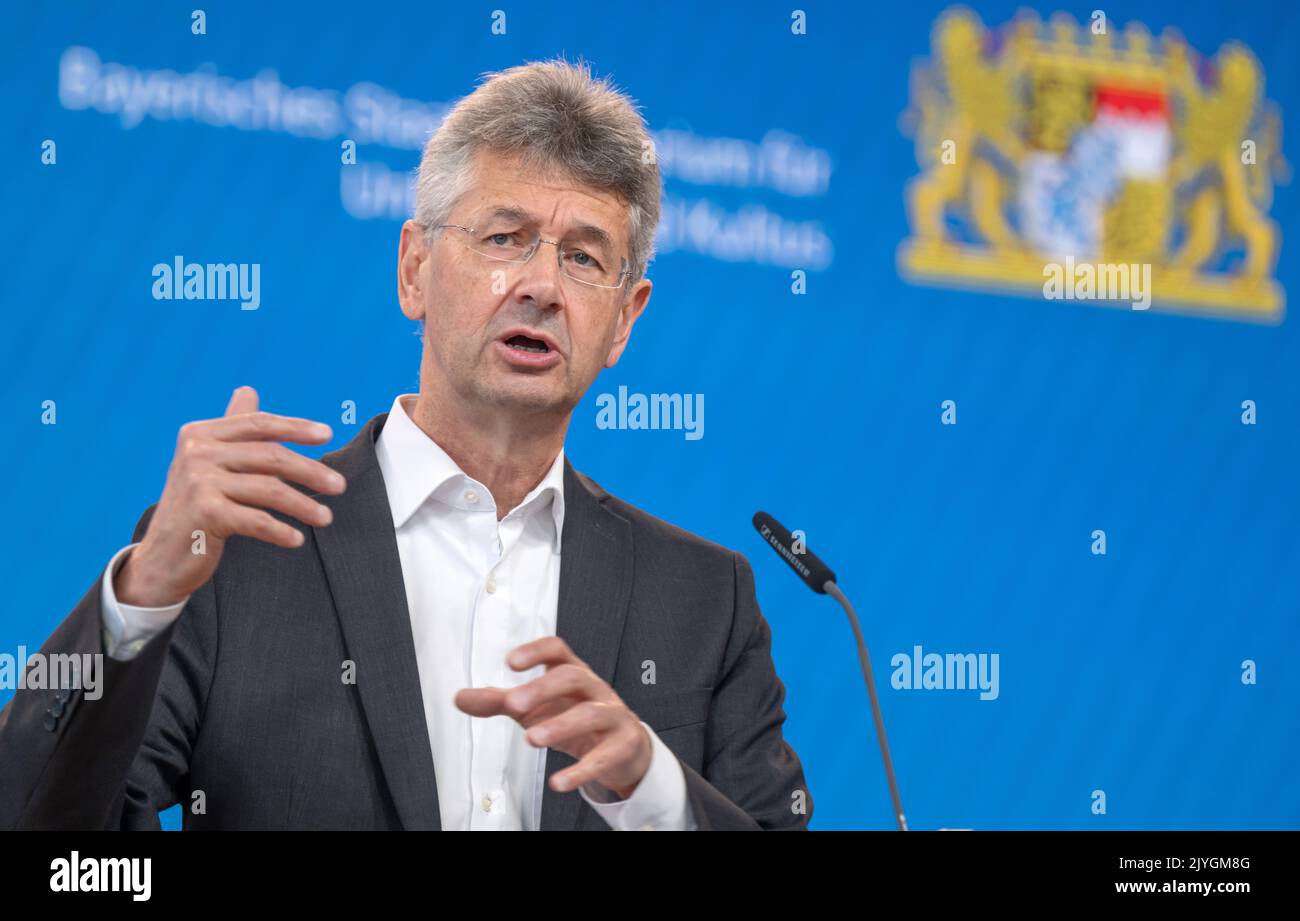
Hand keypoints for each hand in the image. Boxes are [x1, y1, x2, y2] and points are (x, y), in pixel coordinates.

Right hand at [114, 386, 345, 606]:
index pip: (259, 424)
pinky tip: (297, 539)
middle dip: (310, 471)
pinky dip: (280, 531)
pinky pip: (256, 520)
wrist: (161, 557)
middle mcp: (197, 452)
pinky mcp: (204, 513)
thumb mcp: (209, 462)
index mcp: (201, 433)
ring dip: (304, 505)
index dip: (295, 427)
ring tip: (326, 517)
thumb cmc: (195, 506)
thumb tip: (248, 389)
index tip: (328, 435)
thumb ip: (232, 429)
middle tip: (339, 486)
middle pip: (271, 456)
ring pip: (270, 489)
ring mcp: (199, 482)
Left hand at [453, 637, 652, 798]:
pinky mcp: (622, 745)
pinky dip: (580, 771)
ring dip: (560, 725)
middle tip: (515, 704)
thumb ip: (500, 702)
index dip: (536, 652)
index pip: (558, 651)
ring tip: (532, 739)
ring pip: (591, 714)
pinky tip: (557, 781)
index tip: (512, 661)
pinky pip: (603, 757)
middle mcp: (594, 690)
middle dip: (544, 688)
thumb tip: (461, 698)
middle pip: (573, 677)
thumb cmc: (576, 717)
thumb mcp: (538, 707)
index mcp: (573, 673)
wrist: (624, 747)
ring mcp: (612, 716)